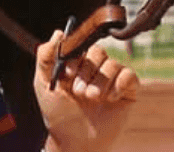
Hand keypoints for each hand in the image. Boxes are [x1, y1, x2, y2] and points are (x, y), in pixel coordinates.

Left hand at [34, 31, 139, 151]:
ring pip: (113, 64)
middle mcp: (94, 69)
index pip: (81, 45)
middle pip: (98, 52)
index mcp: (76, 64)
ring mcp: (111, 80)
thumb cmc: (58, 114)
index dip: (75, 57)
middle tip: (79, 92)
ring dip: (101, 81)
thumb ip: (45, 57)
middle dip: (87, 72)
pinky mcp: (126, 92)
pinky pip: (130, 76)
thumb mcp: (43, 83)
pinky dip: (120, 84)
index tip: (67, 74)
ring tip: (91, 98)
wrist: (74, 141)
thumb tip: (58, 33)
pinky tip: (109, 98)